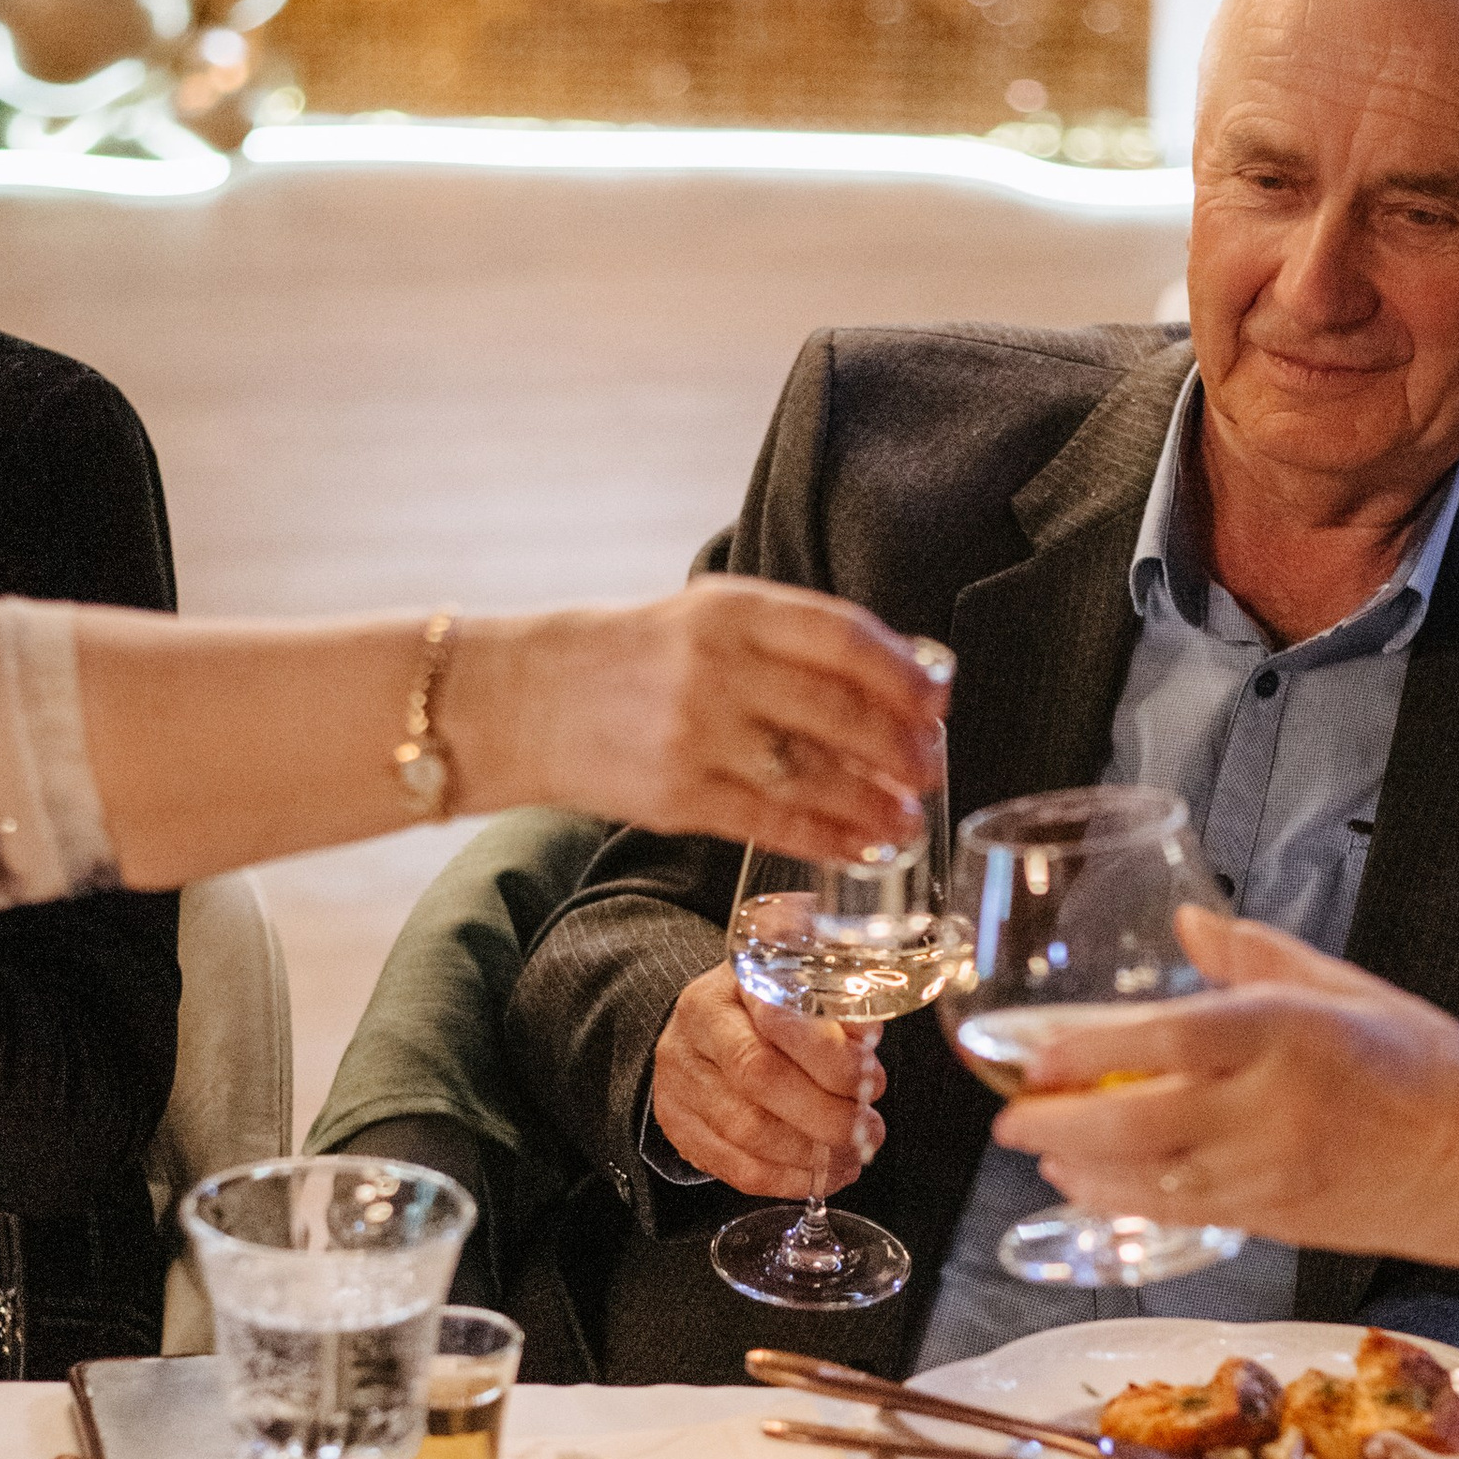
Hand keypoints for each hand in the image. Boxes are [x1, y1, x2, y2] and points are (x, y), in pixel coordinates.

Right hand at [454, 581, 946, 864]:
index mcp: (729, 610)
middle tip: (932, 765)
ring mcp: (696, 735)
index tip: (938, 696)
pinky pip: (772, 822)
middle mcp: (716, 668)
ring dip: (873, 802)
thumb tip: (892, 670)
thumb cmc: (625, 657)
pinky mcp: (678, 796)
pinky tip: (859, 848)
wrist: (521, 698)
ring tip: (906, 818)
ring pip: (812, 775)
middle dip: (900, 745)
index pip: (842, 636)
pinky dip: (826, 839)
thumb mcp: (702, 616)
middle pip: (838, 710)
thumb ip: (785, 636)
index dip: (903, 671)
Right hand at [650, 963, 884, 1197]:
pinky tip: (822, 1175)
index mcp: (731, 985)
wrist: (707, 1036)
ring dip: (812, 1154)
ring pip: (747, 1131)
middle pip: (758, 1077)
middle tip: (867, 1129)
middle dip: (826, 1114)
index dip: (831, 1058)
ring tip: (851, 1153)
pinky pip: (736, 1168)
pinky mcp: (680, 1128)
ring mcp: (680, 1082)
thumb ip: (838, 1017)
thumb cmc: (767, 1016)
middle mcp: (695, 1030)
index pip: (778, 1020)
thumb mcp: (803, 996)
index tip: (868, 1079)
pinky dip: (789, 1180)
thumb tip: (865, 1048)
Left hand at [988, 906, 1458, 1258]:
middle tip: (1011, 1115)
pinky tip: (1092, 1186)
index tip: (1033, 1051)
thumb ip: (1257, 956)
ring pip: (1143, 1179)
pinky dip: (1121, 1202)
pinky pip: (1176, 1213)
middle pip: (1131, 1122)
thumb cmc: (1434, 1072)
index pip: (1160, 1041)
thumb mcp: (1349, 989)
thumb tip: (1188, 919)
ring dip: (1079, 1169)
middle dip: (1055, 1124)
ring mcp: (1267, 1173)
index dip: (1081, 1052)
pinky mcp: (1272, 1221)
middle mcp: (1268, 1108)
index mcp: (1285, 1036)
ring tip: (1041, 1150)